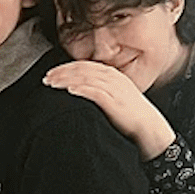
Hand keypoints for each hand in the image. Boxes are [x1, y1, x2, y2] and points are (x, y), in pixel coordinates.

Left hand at [44, 60, 175, 157]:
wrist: (149, 127)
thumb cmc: (130, 115)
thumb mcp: (115, 96)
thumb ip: (99, 89)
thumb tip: (77, 89)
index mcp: (112, 75)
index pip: (85, 65)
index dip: (66, 67)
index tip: (51, 73)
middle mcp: (113, 78)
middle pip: (82, 70)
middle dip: (62, 72)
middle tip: (46, 78)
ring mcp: (115, 89)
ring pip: (86, 78)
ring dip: (66, 80)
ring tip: (52, 83)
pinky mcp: (115, 102)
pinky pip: (96, 92)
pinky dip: (82, 89)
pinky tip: (70, 90)